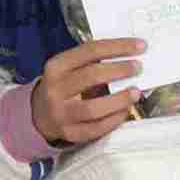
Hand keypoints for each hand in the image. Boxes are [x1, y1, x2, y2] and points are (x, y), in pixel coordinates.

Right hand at [29, 38, 146, 146]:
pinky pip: (97, 128)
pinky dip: (115, 119)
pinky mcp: (70, 133)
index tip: (140, 46)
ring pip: (93, 108)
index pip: (90, 51)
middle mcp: (55, 89)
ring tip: (135, 92)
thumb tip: (130, 57)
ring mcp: (61, 113)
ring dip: (119, 99)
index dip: (118, 47)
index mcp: (56, 67)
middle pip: (90, 76)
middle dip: (119, 70)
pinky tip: (125, 110)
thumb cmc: (63, 87)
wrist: (40, 115)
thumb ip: (93, 62)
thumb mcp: (69, 69)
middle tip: (138, 68)